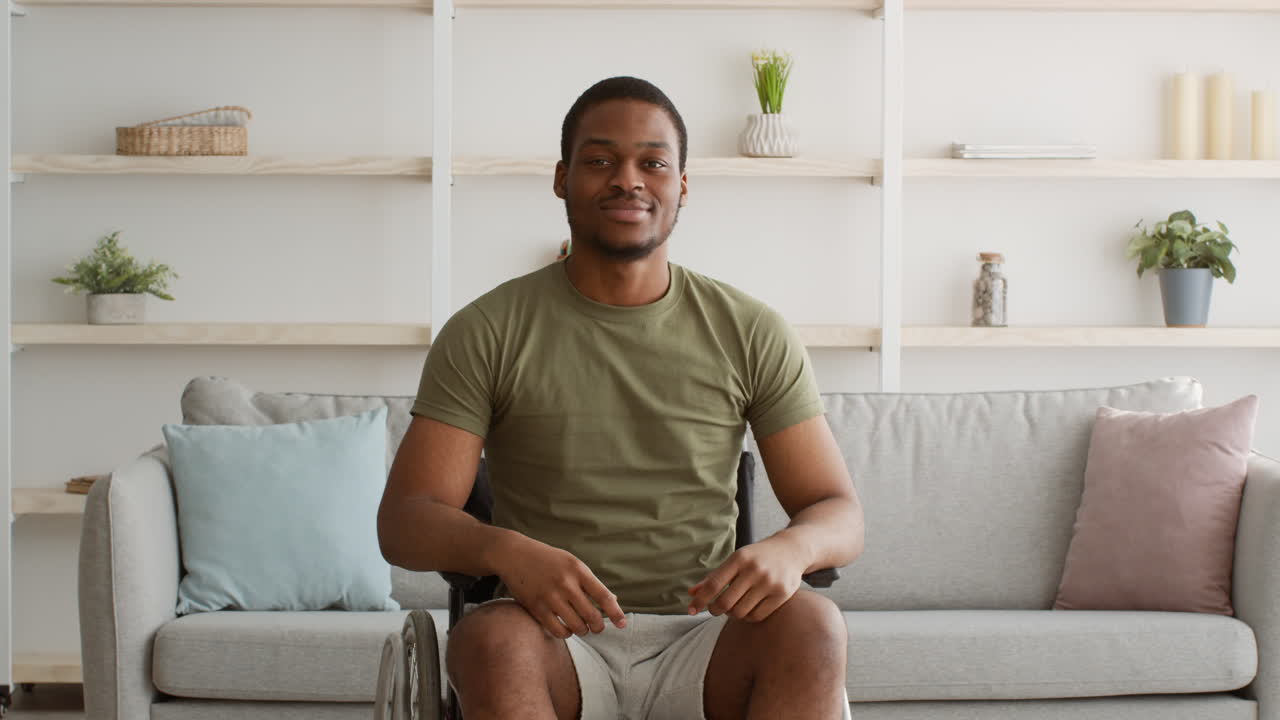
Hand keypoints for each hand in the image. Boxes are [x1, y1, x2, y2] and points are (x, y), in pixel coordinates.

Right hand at [496, 534, 626, 639]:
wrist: (514, 554)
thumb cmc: (548, 560)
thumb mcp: (572, 563)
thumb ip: (591, 582)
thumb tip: (613, 600)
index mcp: (578, 570)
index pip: (604, 596)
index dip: (615, 613)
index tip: (622, 624)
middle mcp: (566, 583)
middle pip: (592, 616)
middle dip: (598, 627)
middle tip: (597, 627)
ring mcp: (550, 596)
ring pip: (577, 626)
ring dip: (582, 630)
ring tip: (581, 627)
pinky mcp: (536, 607)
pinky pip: (558, 630)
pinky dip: (566, 633)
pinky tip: (565, 628)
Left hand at [687, 535, 805, 621]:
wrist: (792, 550)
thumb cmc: (757, 557)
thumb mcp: (735, 561)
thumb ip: (713, 577)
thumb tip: (691, 594)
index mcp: (739, 559)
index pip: (713, 584)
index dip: (700, 600)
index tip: (691, 610)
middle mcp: (754, 570)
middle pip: (725, 602)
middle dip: (715, 610)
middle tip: (714, 609)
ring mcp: (769, 582)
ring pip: (740, 612)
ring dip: (732, 614)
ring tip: (733, 607)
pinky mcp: (782, 594)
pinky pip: (757, 616)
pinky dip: (747, 617)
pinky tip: (747, 609)